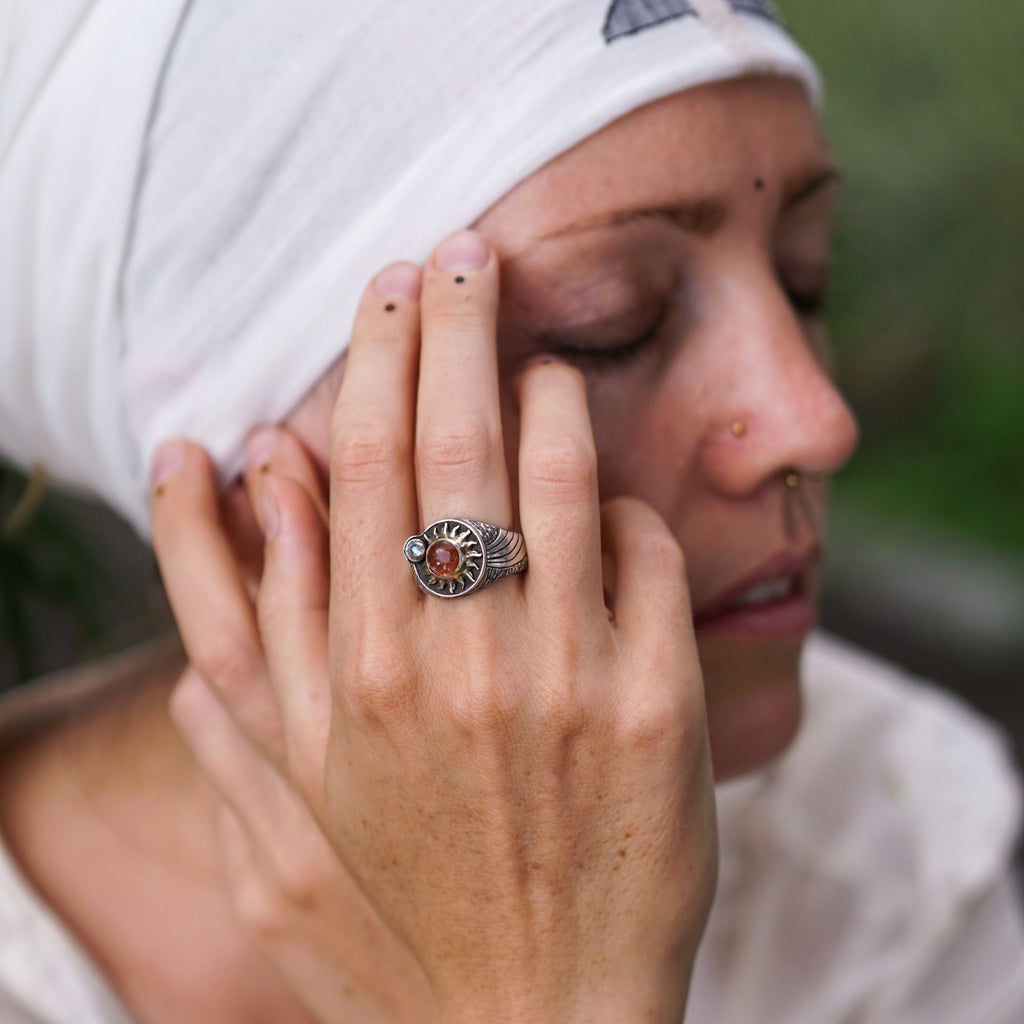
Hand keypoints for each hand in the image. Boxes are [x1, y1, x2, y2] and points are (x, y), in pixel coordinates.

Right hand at [155, 231, 717, 1023]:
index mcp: (349, 674)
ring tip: (532, 340)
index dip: (373, 361)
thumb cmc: (391, 926)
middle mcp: (450, 659)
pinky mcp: (659, 704)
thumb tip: (232, 483)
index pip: (358, 465)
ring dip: (542, 389)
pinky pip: (647, 552)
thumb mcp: (267, 808)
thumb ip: (239, 648)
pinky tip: (605, 479)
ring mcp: (562, 677)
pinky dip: (623, 500)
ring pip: (552, 473)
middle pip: (447, 442)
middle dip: (451, 327)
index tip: (384, 295)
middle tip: (458, 253)